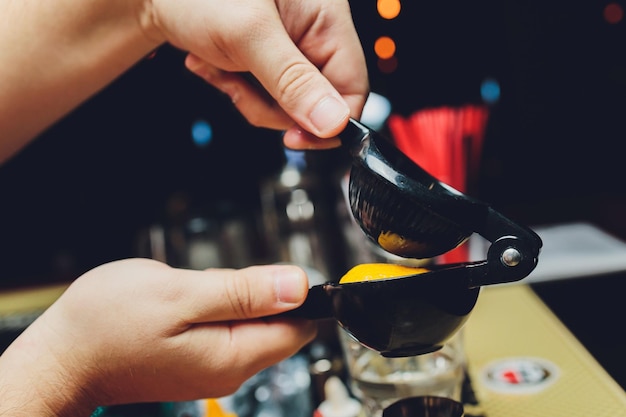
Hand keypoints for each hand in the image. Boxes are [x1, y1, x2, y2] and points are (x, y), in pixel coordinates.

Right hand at [0, 259, 315, 414]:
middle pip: (279, 325)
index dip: (296, 294)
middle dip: (260, 294)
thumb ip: (244, 291)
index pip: (300, 327)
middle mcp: (230, 369)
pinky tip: (186, 302)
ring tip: (194, 291)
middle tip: (215, 281)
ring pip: (253, 323)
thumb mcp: (180, 293)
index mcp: (234, 355)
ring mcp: (214, 368)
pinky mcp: (198, 361)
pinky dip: (217, 308)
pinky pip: (227, 328)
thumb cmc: (108, 325)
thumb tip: (299, 286)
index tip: (270, 272)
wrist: (62, 358)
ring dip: (235, 299)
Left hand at [149, 0, 368, 148]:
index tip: (294, 137)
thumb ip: (292, 80)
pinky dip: (235, 88)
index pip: (352, 88)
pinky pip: (264, 97)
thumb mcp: (248, 35)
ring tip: (220, 66)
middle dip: (272, 106)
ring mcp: (289, 49)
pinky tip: (214, 64)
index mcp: (326, 18)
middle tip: (239, 85)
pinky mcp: (267, 61)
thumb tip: (333, 122)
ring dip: (247, 96)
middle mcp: (313, 34)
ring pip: (286, 106)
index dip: (328, 121)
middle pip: (317, 104)